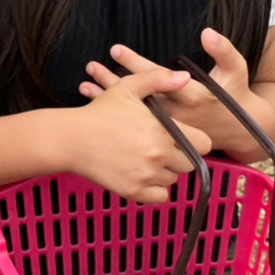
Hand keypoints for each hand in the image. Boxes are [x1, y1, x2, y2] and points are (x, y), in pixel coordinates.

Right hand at [72, 67, 212, 203]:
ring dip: (166, 171)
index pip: (203, 144)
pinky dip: (155, 189)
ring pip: (174, 179)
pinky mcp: (134, 191)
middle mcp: (158, 155)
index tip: (179, 135)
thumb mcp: (128, 87)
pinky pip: (161, 197)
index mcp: (162, 130)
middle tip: (160, 146)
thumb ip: (158, 79)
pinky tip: (142, 174)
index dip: (194, 139)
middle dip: (181, 155)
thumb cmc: (99, 112)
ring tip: (146, 157)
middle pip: (190, 164)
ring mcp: (146, 175)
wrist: (71, 139)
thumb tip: (185, 77)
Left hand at [79, 28, 266, 150]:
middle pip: (138, 95)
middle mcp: (176, 113)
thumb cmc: (235, 98)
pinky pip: (135, 123)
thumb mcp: (236, 71)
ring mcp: (168, 127)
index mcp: (190, 96)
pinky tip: (97, 103)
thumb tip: (208, 32)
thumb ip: (224, 51)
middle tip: (91, 66)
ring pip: (132, 111)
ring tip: (85, 83)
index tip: (115, 50)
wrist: (241, 132)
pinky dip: (115, 113)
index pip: (156, 77)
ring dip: (108, 97)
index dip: (135, 63)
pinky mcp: (164, 135)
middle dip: (113, 81)